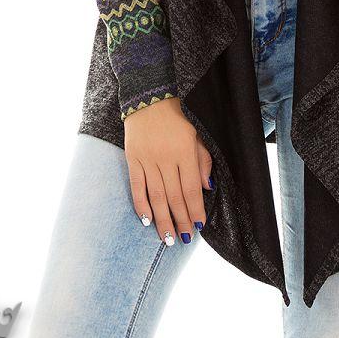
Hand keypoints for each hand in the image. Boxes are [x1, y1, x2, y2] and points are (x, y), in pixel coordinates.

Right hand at [124, 96, 214, 245]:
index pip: (191, 189)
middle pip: (174, 196)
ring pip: (156, 196)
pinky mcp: (132, 158)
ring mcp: (147, 159)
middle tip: (184, 239)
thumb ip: (202, 161)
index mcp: (184, 151)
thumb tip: (207, 188)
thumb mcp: (197, 135)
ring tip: (167, 238)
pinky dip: (141, 204)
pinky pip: (136, 186)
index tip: (199, 226)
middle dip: (180, 221)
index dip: (195, 210)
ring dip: (162, 220)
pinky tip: (146, 220)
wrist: (148, 98)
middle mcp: (165, 157)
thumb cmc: (177, 118)